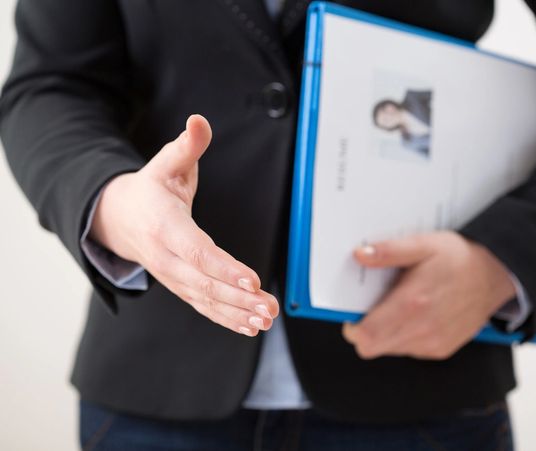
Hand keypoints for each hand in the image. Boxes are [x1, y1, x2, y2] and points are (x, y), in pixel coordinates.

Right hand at [90, 115, 277, 336]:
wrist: (119, 218)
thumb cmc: (149, 190)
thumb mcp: (165, 163)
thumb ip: (187, 146)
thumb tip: (199, 120)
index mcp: (163, 225)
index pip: (195, 250)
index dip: (223, 267)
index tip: (252, 280)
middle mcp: (165, 256)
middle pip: (203, 282)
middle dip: (238, 298)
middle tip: (269, 307)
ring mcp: (171, 275)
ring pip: (205, 299)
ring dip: (236, 313)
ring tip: (265, 319)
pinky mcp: (179, 285)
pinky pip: (202, 306)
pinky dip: (225, 318)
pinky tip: (249, 326)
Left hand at [342, 231, 515, 359]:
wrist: (497, 274)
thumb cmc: (458, 257)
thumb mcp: (423, 244)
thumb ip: (389, 251)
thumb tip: (360, 255)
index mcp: (412, 304)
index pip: (365, 337)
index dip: (353, 327)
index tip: (354, 311)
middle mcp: (422, 330)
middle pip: (372, 347)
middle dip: (366, 330)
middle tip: (373, 307)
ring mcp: (433, 343)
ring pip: (389, 349)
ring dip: (385, 332)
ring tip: (398, 305)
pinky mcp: (442, 349)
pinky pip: (408, 349)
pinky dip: (403, 335)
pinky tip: (415, 314)